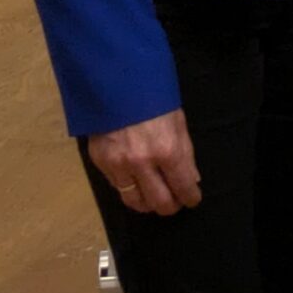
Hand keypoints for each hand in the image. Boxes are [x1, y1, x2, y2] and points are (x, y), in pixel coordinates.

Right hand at [87, 109, 201, 215]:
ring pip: (134, 201)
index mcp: (167, 149)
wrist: (115, 86)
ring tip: (155, 200)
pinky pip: (117, 187)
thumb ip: (185, 153)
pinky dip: (129, 190)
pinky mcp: (101, 164)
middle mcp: (142, 163)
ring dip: (148, 204)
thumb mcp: (178, 121)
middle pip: (158, 202)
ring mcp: (118, 166)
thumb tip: (191, 179)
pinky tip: (136, 185)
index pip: (182, 186)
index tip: (192, 199)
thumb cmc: (153, 99)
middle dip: (170, 206)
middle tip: (175, 203)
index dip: (190, 197)